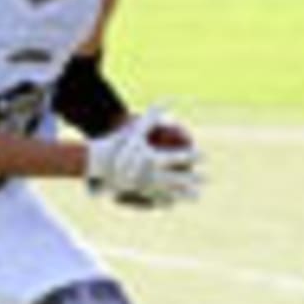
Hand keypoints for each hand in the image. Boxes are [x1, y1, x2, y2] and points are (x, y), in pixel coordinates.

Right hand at [86, 108, 201, 206]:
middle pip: (178, 178)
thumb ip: (152, 116)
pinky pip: (154, 199)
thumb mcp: (135, 129)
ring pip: (169, 192)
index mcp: (152, 158)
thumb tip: (167, 99)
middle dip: (194, 179)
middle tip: (207, 178)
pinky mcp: (137, 192)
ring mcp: (144, 186)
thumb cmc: (117, 144)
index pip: (178, 157)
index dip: (193, 156)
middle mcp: (151, 174)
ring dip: (185, 195)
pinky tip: (172, 204)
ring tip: (196, 197)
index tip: (204, 156)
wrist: (97, 163)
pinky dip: (165, 202)